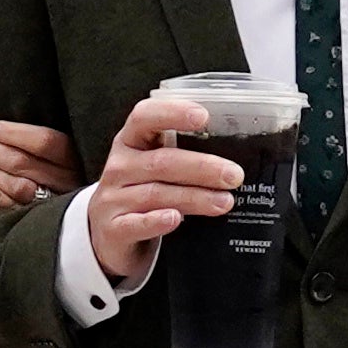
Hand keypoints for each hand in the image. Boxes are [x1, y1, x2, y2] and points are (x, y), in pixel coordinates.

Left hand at [0, 120, 83, 207]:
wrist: (79, 213)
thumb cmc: (59, 166)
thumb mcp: (61, 150)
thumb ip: (40, 139)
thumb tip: (0, 128)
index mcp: (76, 157)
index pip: (46, 142)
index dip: (17, 134)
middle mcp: (68, 180)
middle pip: (27, 163)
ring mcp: (55, 202)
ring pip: (20, 186)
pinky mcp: (41, 219)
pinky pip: (15, 207)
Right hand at [85, 93, 243, 286]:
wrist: (108, 234)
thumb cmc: (141, 193)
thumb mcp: (155, 168)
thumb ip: (184, 156)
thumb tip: (239, 156)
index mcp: (131, 142)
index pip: (145, 117)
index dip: (172, 113)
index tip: (203, 117)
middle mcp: (120, 166)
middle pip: (161, 161)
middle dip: (201, 167)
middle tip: (234, 175)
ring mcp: (113, 198)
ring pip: (156, 193)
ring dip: (194, 197)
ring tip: (224, 201)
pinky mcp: (113, 229)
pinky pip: (136, 224)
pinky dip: (157, 221)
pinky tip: (176, 219)